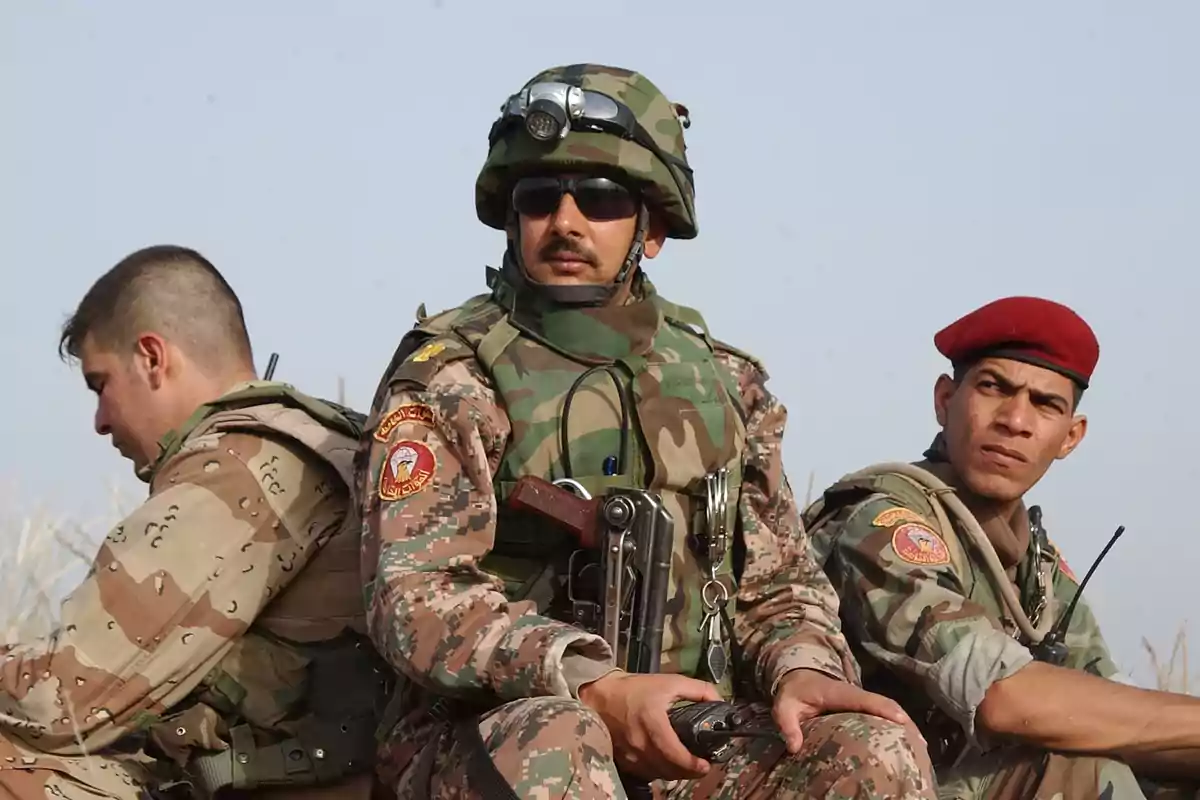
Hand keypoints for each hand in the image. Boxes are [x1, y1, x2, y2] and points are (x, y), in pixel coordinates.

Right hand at [578, 671, 722, 780]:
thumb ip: (699, 690)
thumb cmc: (634, 689)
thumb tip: (719, 701)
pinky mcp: (624, 761)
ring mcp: (630, 755)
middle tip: (701, 766)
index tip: (705, 765)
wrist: (599, 697)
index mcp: (653, 723)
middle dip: (689, 771)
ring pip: (659, 775)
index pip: (675, 753)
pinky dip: (660, 772)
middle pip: (670, 770)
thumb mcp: (669, 682)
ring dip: (675, 773)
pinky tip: (666, 763)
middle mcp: (640, 743)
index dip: (692, 764)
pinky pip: (647, 774)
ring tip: (686, 765)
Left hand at [772, 669, 920, 753]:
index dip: (883, 708)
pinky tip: (908, 744)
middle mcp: (855, 695)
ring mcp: (861, 701)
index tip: (901, 720)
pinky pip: (883, 715)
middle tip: (921, 744)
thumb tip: (794, 747)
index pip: (864, 698)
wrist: (798, 678)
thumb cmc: (793, 693)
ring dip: (905, 725)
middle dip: (904, 721)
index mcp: (838, 693)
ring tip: (921, 747)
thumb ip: (786, 724)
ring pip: (888, 710)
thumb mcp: (783, 706)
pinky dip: (898, 727)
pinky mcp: (864, 708)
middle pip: (885, 705)